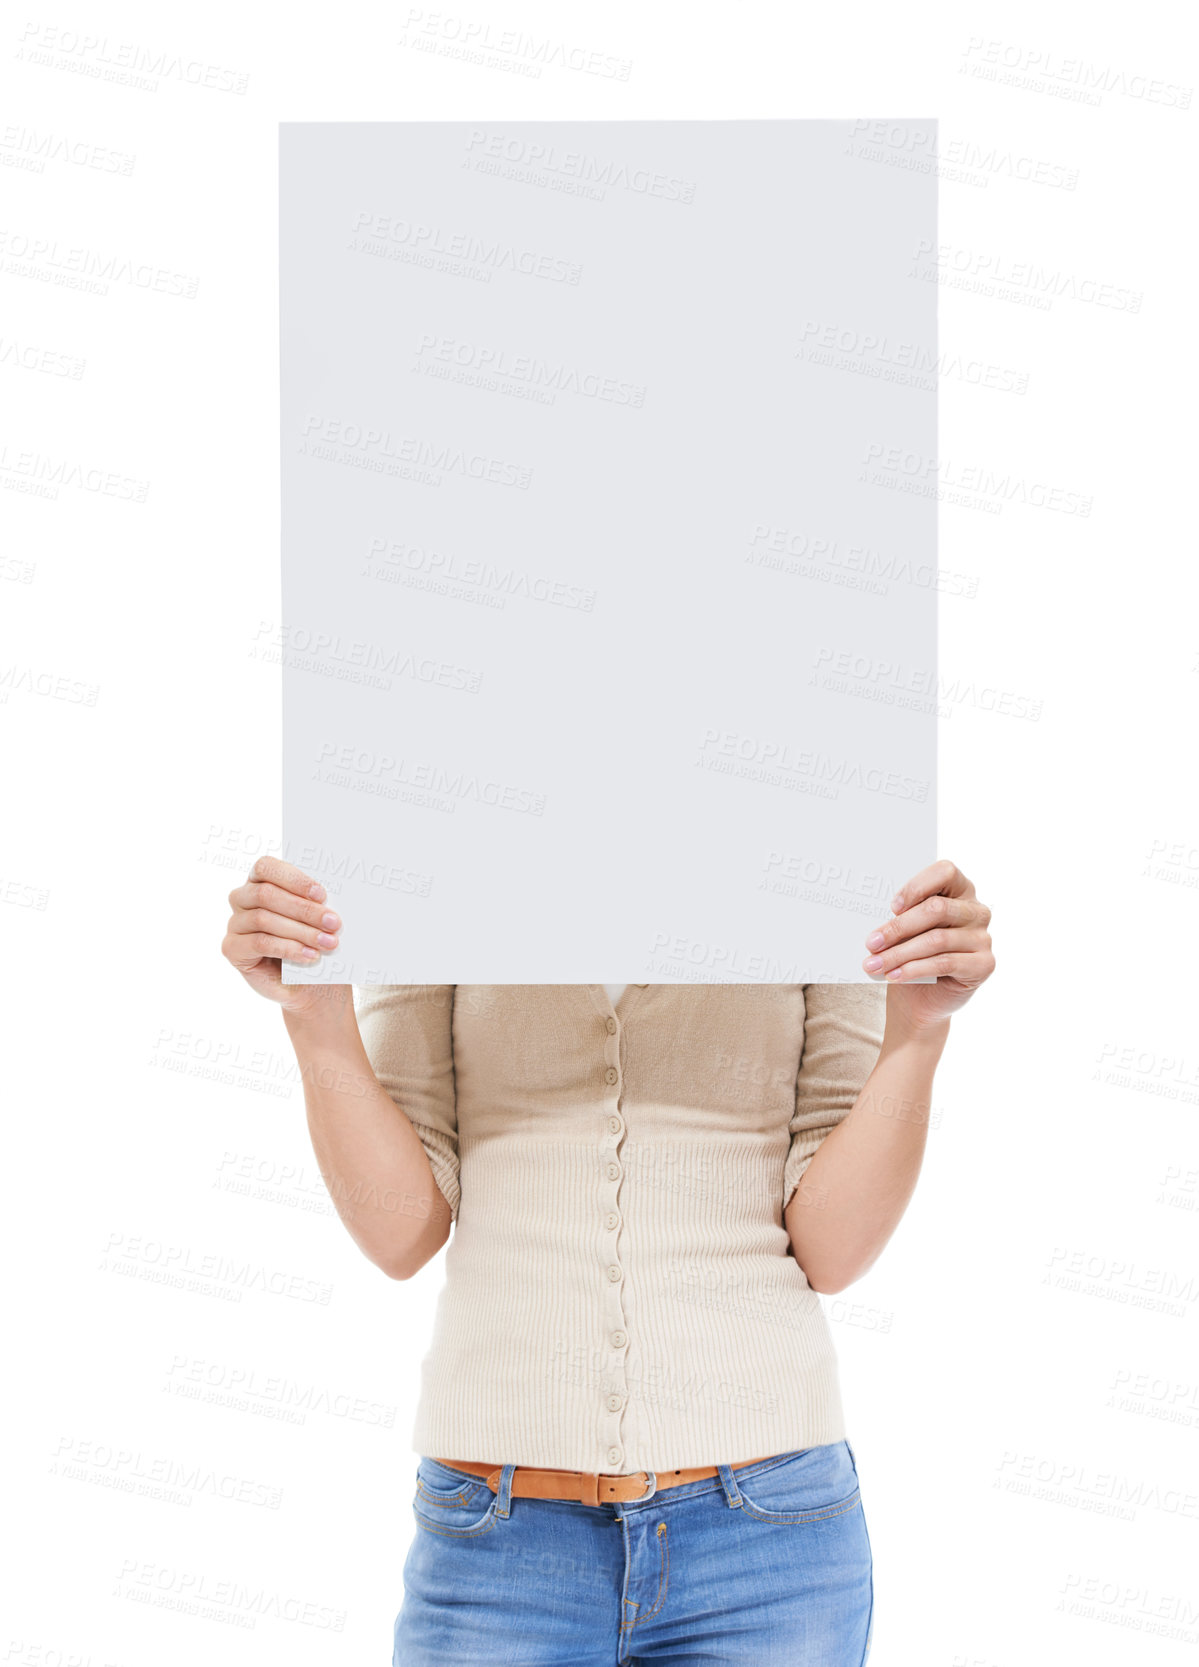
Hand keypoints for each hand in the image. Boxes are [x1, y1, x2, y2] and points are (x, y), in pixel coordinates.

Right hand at [222, 856, 350, 1017]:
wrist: (308, 983)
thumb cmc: (314, 942)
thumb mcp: (319, 919)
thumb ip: (317, 903)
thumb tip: (330, 898)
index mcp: (260, 880)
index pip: (266, 867)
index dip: (293, 879)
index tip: (321, 894)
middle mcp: (242, 898)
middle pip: (266, 894)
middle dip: (304, 909)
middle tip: (333, 923)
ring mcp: (235, 923)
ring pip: (263, 918)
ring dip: (301, 931)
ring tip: (327, 942)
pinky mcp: (232, 948)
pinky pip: (259, 943)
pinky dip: (289, 948)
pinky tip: (310, 956)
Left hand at [862, 858, 993, 1031]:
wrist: (923, 997)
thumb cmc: (913, 954)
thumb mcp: (906, 931)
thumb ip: (900, 918)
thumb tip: (877, 924)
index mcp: (960, 890)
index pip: (946, 872)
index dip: (917, 886)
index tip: (892, 906)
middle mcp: (977, 911)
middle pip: (937, 909)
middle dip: (898, 927)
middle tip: (871, 942)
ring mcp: (983, 938)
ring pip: (936, 939)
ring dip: (899, 953)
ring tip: (874, 964)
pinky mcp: (984, 964)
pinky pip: (945, 963)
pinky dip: (914, 969)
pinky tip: (894, 974)